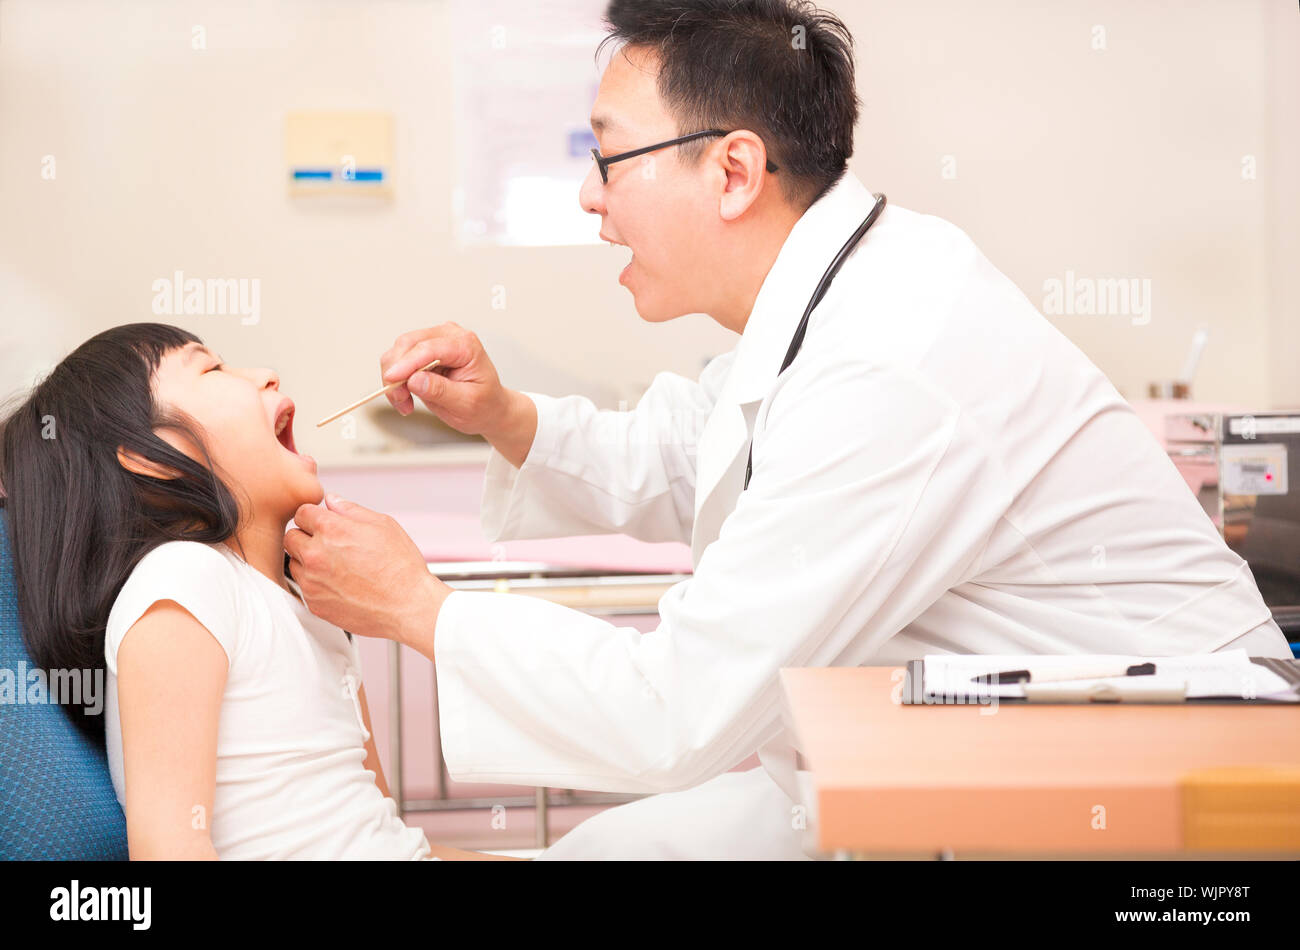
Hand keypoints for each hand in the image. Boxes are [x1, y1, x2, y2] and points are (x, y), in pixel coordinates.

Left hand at [284, 494, 449, 653]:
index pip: (302, 513)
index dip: (315, 516)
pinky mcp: (314, 603)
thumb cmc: (401, 567)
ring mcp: (312, 581)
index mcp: (331, 530)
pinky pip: (304, 587)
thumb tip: (332, 501)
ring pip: (295, 563)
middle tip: (330, 545)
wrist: (408, 606)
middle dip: (307, 537)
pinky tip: (339, 583)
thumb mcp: (383, 525)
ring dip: (308, 561)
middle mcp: (316, 554)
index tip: (324, 524)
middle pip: (291, 537)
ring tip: (337, 566)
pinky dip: (316, 583)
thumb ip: (351, 510)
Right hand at [380, 324, 537, 466]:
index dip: (406, 363)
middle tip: (399, 400)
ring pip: (398, 350)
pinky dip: (395, 379)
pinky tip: (405, 398)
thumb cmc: (484, 405)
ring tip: (404, 403)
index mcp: (466, 345)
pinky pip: (399, 359)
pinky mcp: (423, 350)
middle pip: (408, 343)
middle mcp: (449, 335)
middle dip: (396, 372)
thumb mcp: (466, 404)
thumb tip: (415, 380)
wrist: (489, 407)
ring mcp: (435, 340)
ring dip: (393, 378)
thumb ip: (441, 391)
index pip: (429, 348)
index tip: (391, 380)